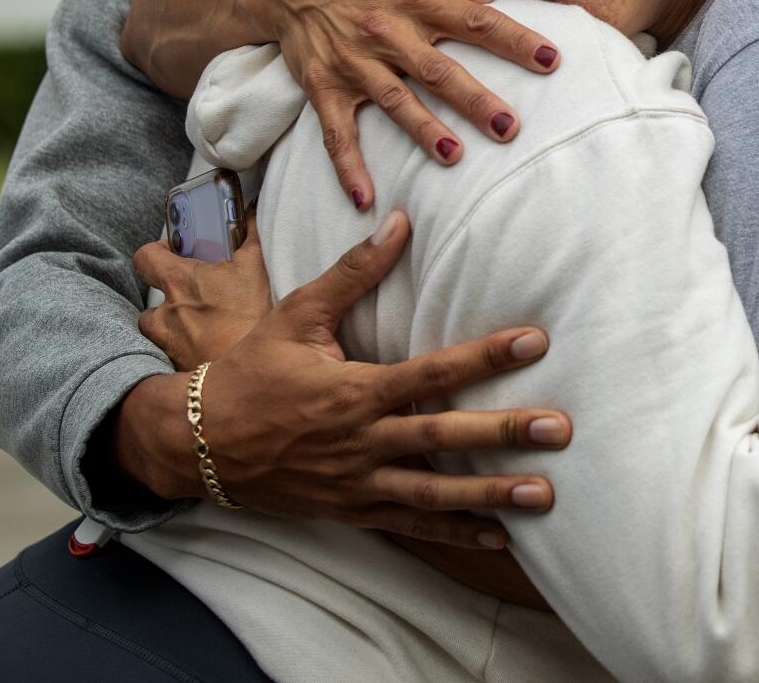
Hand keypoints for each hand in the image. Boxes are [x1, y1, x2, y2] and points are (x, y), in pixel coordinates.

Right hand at [111, 212, 571, 548]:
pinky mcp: (352, 511)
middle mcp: (361, 441)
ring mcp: (358, 482)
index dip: (485, 357)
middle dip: (504, 433)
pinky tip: (497, 537)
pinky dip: (454, 532)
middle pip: (443, 437)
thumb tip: (398, 221)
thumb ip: (352, 273)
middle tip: (560, 429)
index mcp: (353, 389)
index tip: (534, 342)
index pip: (432, 371)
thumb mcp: (296, 316)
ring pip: (434, 493)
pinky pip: (411, 525)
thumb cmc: (250, 372)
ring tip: (545, 495)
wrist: (198, 444)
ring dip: (491, 494)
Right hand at [126, 0, 561, 207]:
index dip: (514, 40)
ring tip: (453, 154)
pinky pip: (336, 132)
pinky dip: (347, 166)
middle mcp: (387, 31)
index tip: (551, 60)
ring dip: (422, 129)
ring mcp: (354, 63)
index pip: (474, 21)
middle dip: (475, 99)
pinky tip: (365, 197)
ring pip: (394, 101)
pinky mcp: (325, 87)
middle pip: (438, 70)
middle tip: (510, 127)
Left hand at [135, 212, 273, 369]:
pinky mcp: (174, 369)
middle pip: (149, 300)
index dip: (156, 252)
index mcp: (179, 281)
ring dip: (171, 328)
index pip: (144, 256)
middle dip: (165, 297)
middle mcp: (165, 313)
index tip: (172, 252)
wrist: (252, 378)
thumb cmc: (253, 319)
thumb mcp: (257, 267)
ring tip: (200, 329)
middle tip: (192, 296)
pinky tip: (206, 352)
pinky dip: (182, 353)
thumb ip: (250, 233)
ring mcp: (167, 344)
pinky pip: (169, 356)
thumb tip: (251, 209)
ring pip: (157, 332)